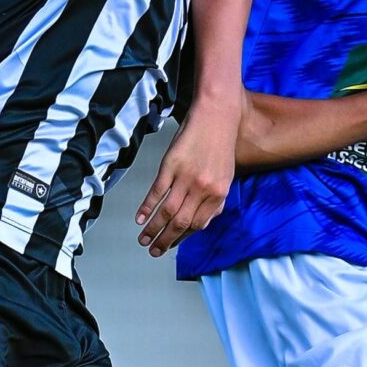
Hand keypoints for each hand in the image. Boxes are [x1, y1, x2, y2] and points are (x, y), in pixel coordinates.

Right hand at [135, 109, 236, 255]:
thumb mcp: (226, 174)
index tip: (172, 244)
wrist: (217, 114)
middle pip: (181, 223)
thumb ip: (217, 198)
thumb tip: (208, 219)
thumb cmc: (221, 143)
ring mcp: (186, 177)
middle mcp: (203, 189)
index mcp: (218, 194)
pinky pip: (157, 191)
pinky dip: (147, 207)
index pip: (198, 224)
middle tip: (154, 251)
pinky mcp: (171, 165)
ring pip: (167, 211)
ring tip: (143, 240)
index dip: (183, 238)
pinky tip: (140, 218)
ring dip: (153, 229)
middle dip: (166, 241)